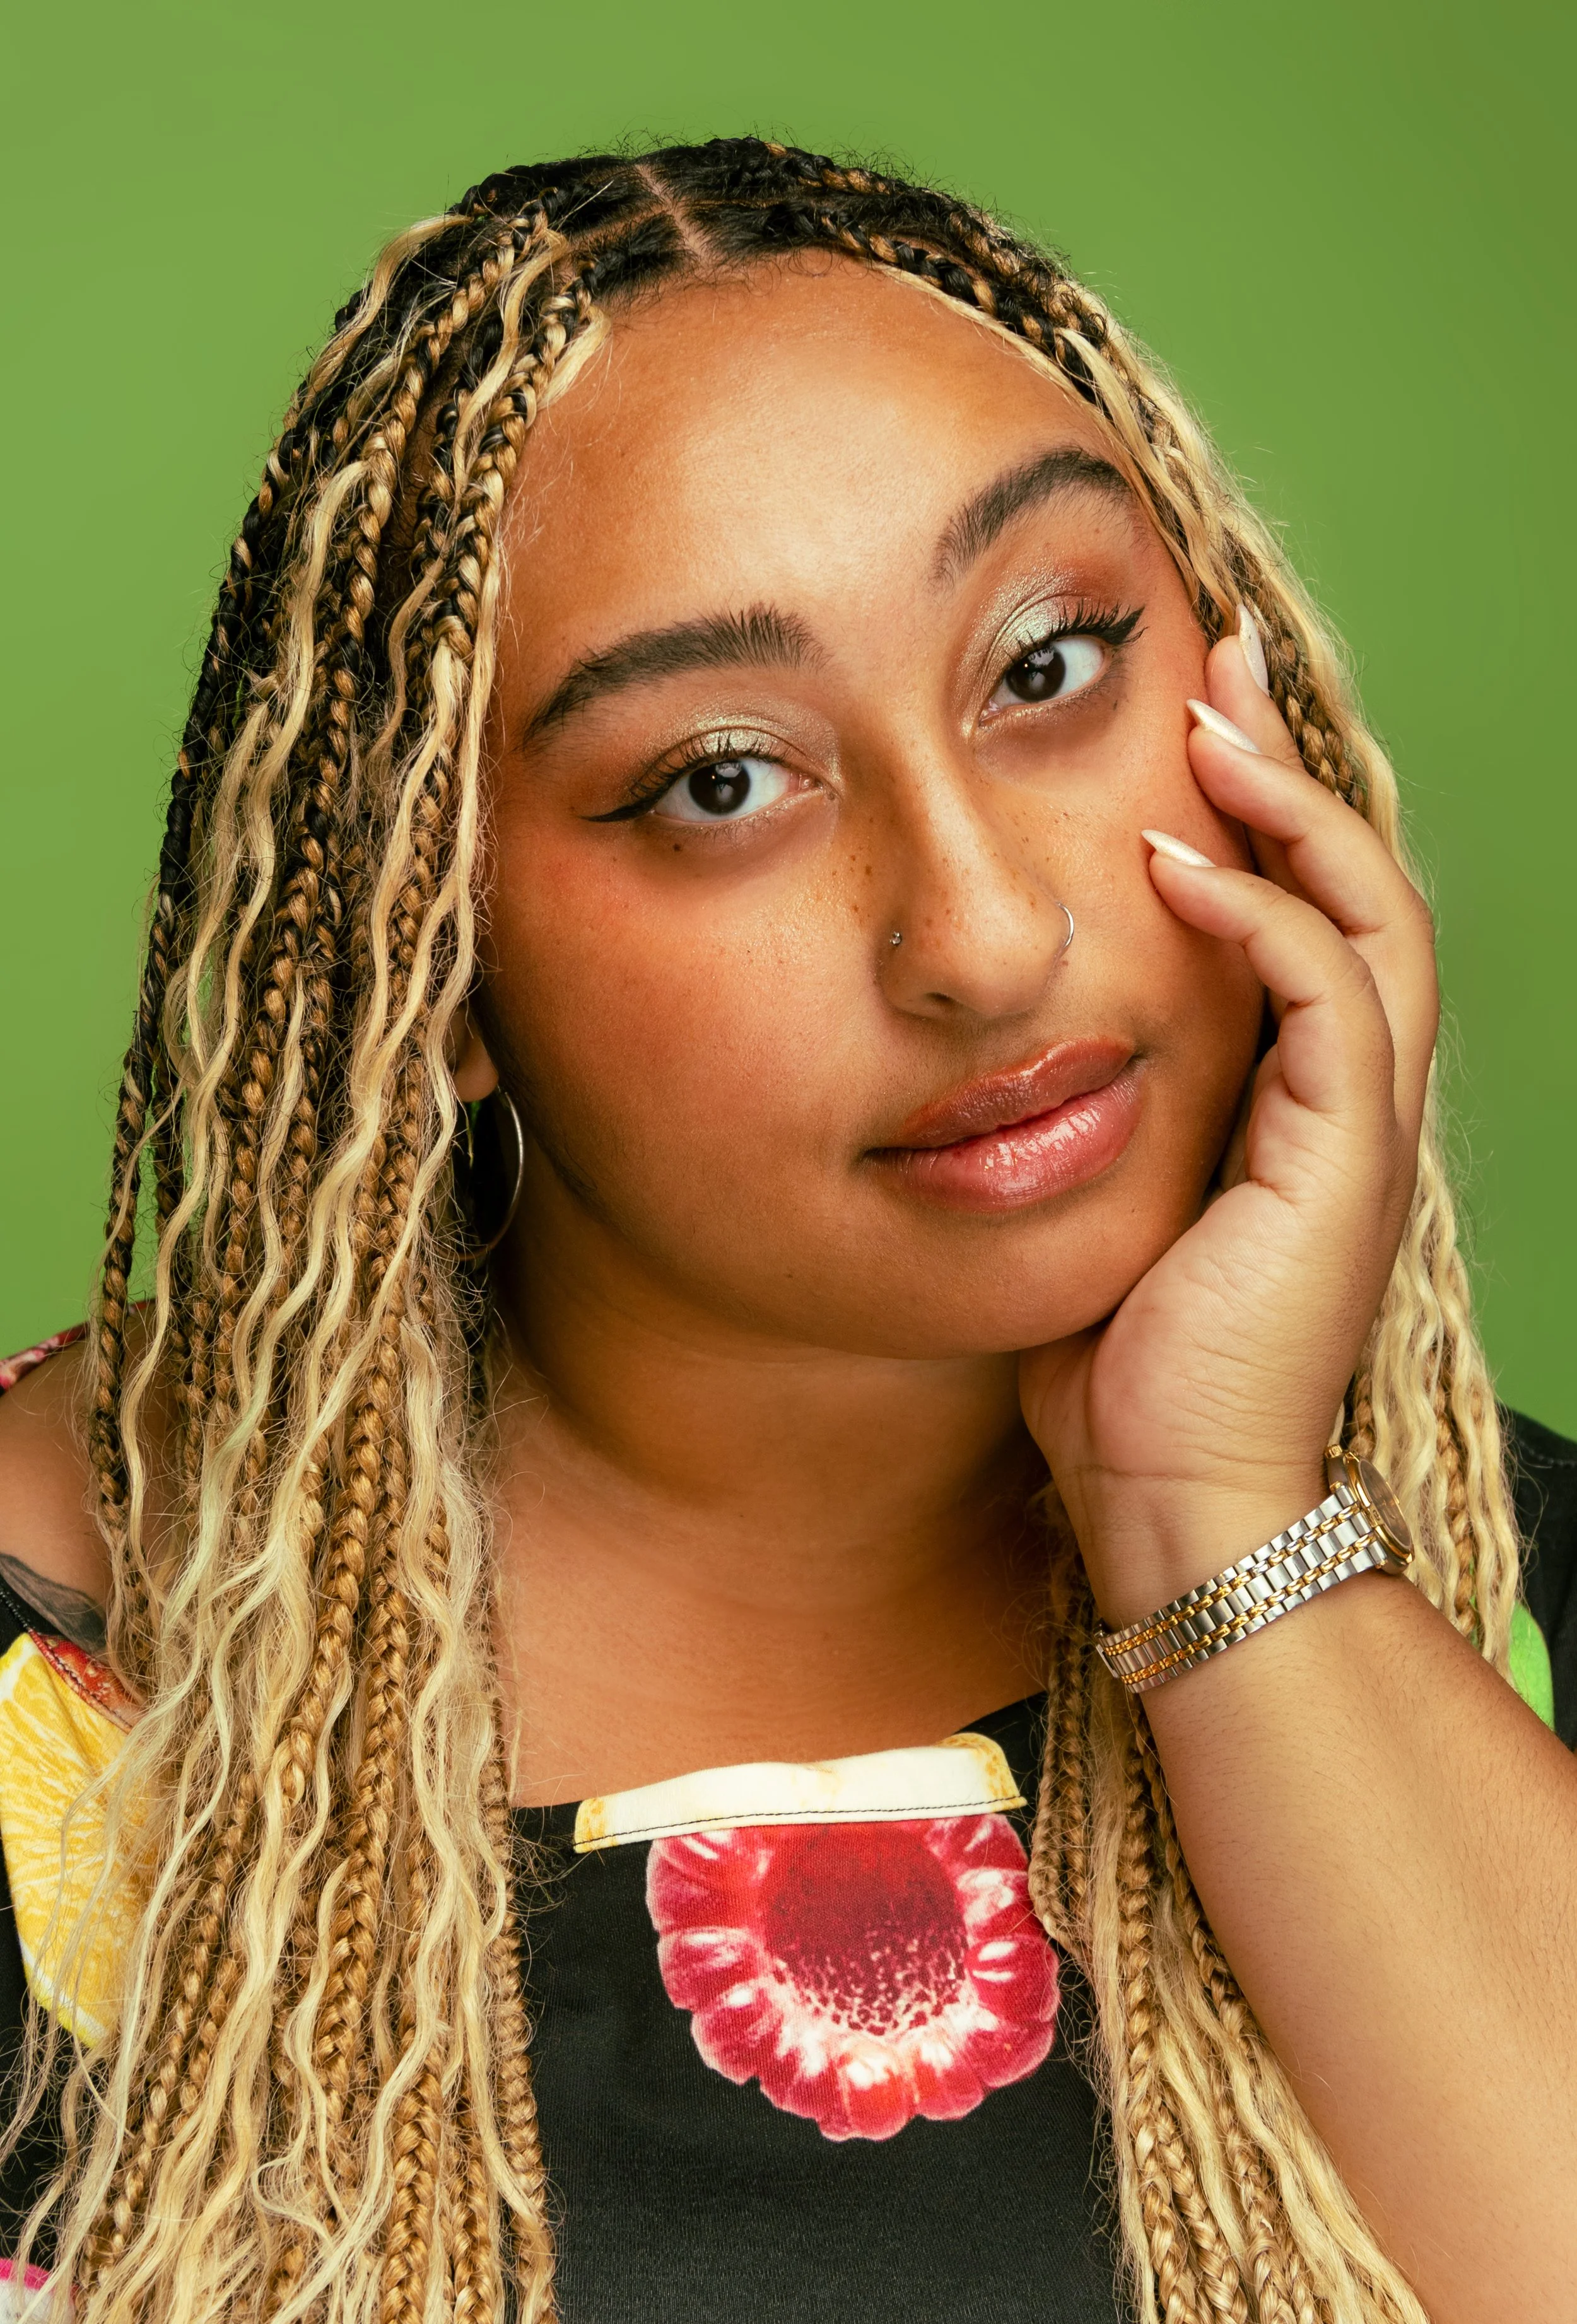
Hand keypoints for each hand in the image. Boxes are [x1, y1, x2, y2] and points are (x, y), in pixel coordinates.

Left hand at [1019, 622, 1438, 1626]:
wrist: (1168, 1499)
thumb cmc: (1113, 1375)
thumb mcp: (1096, 1211)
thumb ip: (1087, 1121)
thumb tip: (1005, 1055)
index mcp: (1294, 1110)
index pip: (1305, 924)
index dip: (1260, 821)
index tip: (1185, 731)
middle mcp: (1346, 1103)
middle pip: (1358, 886)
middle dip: (1294, 769)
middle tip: (1223, 668)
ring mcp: (1356, 1129)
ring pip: (1370, 915)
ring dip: (1292, 808)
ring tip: (1208, 722)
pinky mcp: (1341, 1156)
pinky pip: (1328, 992)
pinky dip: (1266, 912)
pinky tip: (1179, 861)